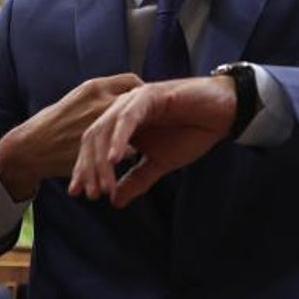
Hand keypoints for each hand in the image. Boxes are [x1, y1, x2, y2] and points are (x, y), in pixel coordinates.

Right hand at [0, 73, 142, 201]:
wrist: (31, 148)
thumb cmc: (51, 125)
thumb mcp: (75, 101)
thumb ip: (96, 99)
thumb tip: (117, 99)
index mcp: (93, 87)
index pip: (131, 80)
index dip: (142, 90)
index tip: (145, 100)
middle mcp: (100, 101)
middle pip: (139, 101)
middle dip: (148, 111)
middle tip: (155, 120)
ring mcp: (102, 123)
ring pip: (136, 126)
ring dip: (141, 134)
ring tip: (143, 141)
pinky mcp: (101, 147)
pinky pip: (128, 150)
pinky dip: (129, 154)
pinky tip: (127, 158)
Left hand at [69, 75, 235, 207]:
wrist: (220, 113)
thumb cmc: (190, 133)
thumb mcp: (159, 163)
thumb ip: (137, 179)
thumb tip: (115, 202)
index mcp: (120, 124)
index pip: (93, 147)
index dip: (84, 170)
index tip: (78, 194)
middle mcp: (121, 110)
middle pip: (93, 138)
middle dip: (88, 167)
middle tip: (90, 193)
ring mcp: (132, 100)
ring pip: (106, 129)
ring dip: (102, 159)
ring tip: (103, 185)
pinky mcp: (148, 95)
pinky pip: (128, 119)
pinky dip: (120, 138)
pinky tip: (117, 159)